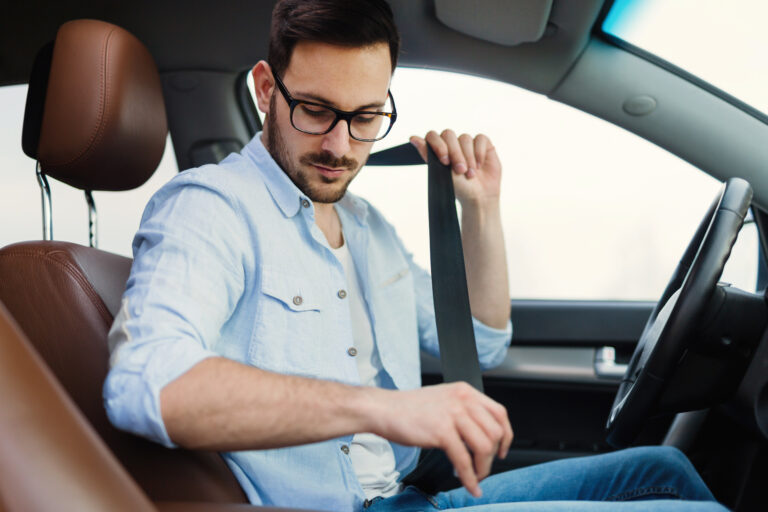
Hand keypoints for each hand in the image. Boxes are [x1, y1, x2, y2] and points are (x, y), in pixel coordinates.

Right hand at [371, 382, 512, 496]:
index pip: (499, 413)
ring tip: (474, 477)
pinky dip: (469, 478)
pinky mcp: (441, 431)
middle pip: (495, 432)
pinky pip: (463, 460)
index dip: (506, 436)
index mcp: (465, 391)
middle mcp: (462, 400)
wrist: (383, 409)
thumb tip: (480, 433)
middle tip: (482, 467)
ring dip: (482, 469)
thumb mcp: (443, 400)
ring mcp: (452, 415)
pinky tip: (469, 485)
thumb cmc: (408, 408)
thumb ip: (463, 410)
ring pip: (484, 447)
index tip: (502, 451)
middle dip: (493, 456)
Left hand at [410, 130, 501, 206]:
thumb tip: (413, 138)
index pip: (432, 136)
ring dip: (469, 157)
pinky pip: (480, 139)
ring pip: (465, 138)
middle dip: (455, 153)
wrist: (479, 197)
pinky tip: (479, 165)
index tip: (444, 161)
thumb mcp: (440, 172)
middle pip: (448, 135)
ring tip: (470, 174)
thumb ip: (427, 154)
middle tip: (460, 170)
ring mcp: (467, 143)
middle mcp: (452, 143)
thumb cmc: (458, 187)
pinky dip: (479, 153)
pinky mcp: (483, 144)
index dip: (438, 145)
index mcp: (439, 149)